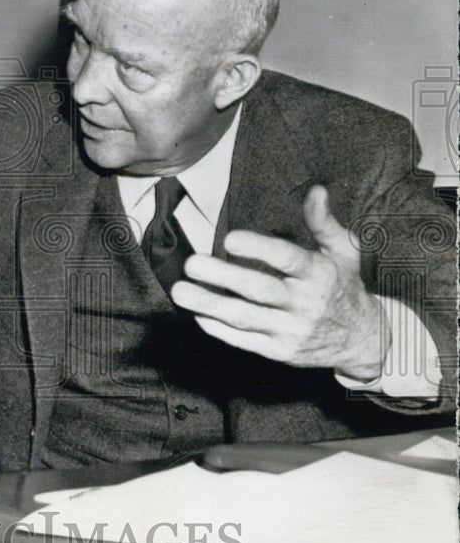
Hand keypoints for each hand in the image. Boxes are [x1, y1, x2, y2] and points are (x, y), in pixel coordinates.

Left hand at [172, 185, 388, 379]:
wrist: (362, 339)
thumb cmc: (344, 286)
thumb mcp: (343, 251)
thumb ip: (323, 222)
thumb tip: (316, 190)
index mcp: (320, 275)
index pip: (288, 260)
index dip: (259, 249)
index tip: (230, 239)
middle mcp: (305, 304)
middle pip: (260, 290)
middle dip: (223, 277)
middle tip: (191, 263)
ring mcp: (291, 331)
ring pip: (245, 318)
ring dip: (209, 305)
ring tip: (180, 291)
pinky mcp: (279, 352)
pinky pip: (243, 341)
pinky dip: (217, 328)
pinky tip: (196, 313)